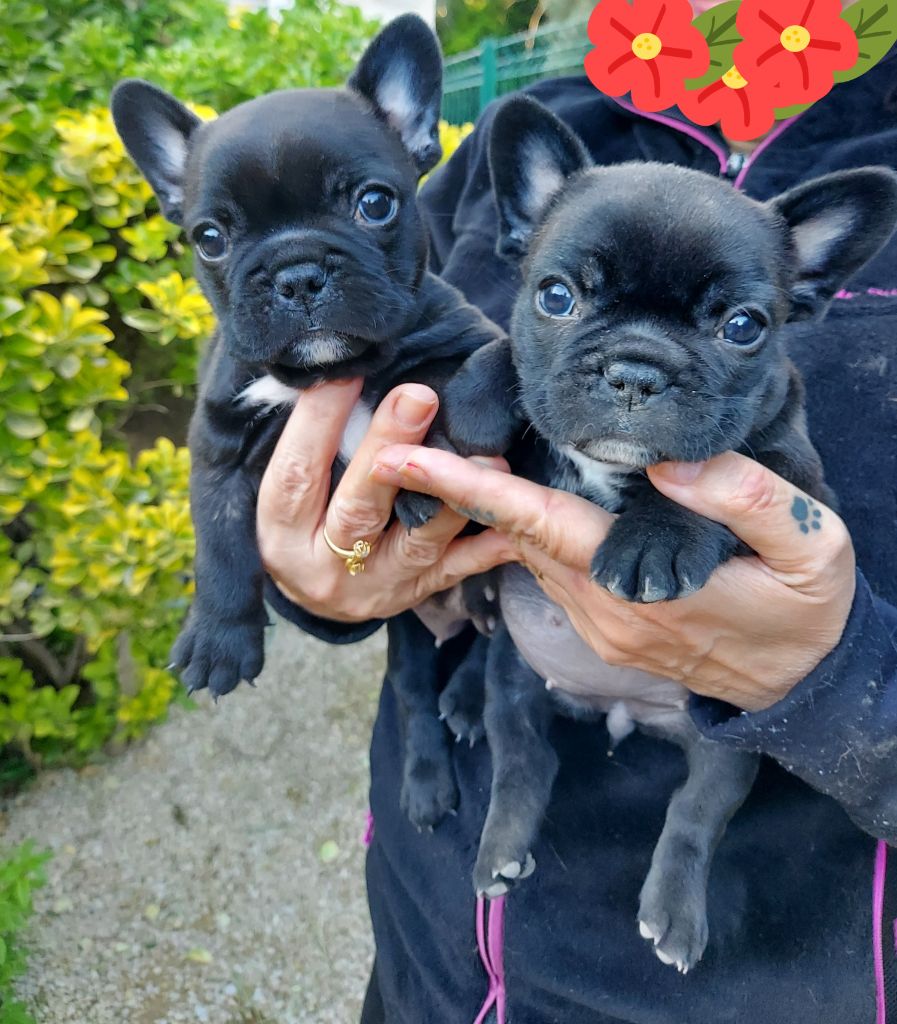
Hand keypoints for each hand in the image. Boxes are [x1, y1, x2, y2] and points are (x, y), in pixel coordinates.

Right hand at [257, 379, 511, 623]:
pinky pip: (457, 569)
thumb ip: (314, 440)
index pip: (298, 472)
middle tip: (420, 396)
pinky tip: (512, 516)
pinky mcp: (414, 593)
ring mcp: (374, 585)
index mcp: (282, 531)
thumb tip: (342, 367)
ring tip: (484, 456)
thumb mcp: (291, 487)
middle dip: (391, 448)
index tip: (349, 370)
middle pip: (359, 507)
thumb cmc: (302, 521)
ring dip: (453, 494)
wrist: (316, 596)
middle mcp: (323, 566)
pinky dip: (487, 542)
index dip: (320, 420)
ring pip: (417, 540)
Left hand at [370, 447, 855, 709]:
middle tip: (403, 442)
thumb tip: (668, 461)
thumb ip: (745, 499)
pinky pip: (549, 575)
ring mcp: (600, 628)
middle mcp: (603, 611)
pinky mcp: (606, 632)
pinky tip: (515, 501)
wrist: (806, 688)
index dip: (472, 489)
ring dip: (485, 512)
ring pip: (526, 557)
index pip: (540, 525)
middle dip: (456, 492)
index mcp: (638, 588)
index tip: (407, 460)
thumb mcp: (809, 548)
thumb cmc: (807, 613)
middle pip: (515, 538)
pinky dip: (524, 534)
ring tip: (447, 460)